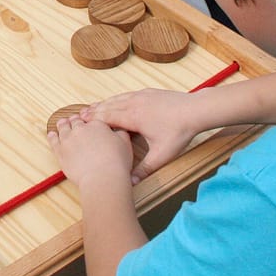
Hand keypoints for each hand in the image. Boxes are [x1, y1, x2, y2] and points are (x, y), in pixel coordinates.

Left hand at [47, 116, 133, 189]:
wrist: (103, 178)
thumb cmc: (115, 163)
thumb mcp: (125, 143)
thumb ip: (120, 133)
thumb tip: (118, 130)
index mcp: (97, 124)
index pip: (91, 118)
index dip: (90, 120)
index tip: (89, 121)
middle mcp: (80, 129)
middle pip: (76, 120)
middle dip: (76, 120)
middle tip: (75, 120)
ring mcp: (68, 139)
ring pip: (63, 127)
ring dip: (63, 124)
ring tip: (62, 123)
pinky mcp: (60, 151)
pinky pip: (53, 140)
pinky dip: (52, 136)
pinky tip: (52, 134)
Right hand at [83, 89, 197, 183]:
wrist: (196, 110)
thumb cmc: (179, 131)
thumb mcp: (162, 154)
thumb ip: (145, 169)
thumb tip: (131, 183)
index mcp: (133, 117)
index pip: (106, 118)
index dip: (92, 121)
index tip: (80, 125)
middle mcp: (133, 103)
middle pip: (107, 106)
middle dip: (93, 112)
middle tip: (79, 116)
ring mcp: (140, 96)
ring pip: (116, 99)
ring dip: (103, 104)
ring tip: (92, 109)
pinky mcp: (147, 93)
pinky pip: (125, 95)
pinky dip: (115, 100)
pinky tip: (114, 102)